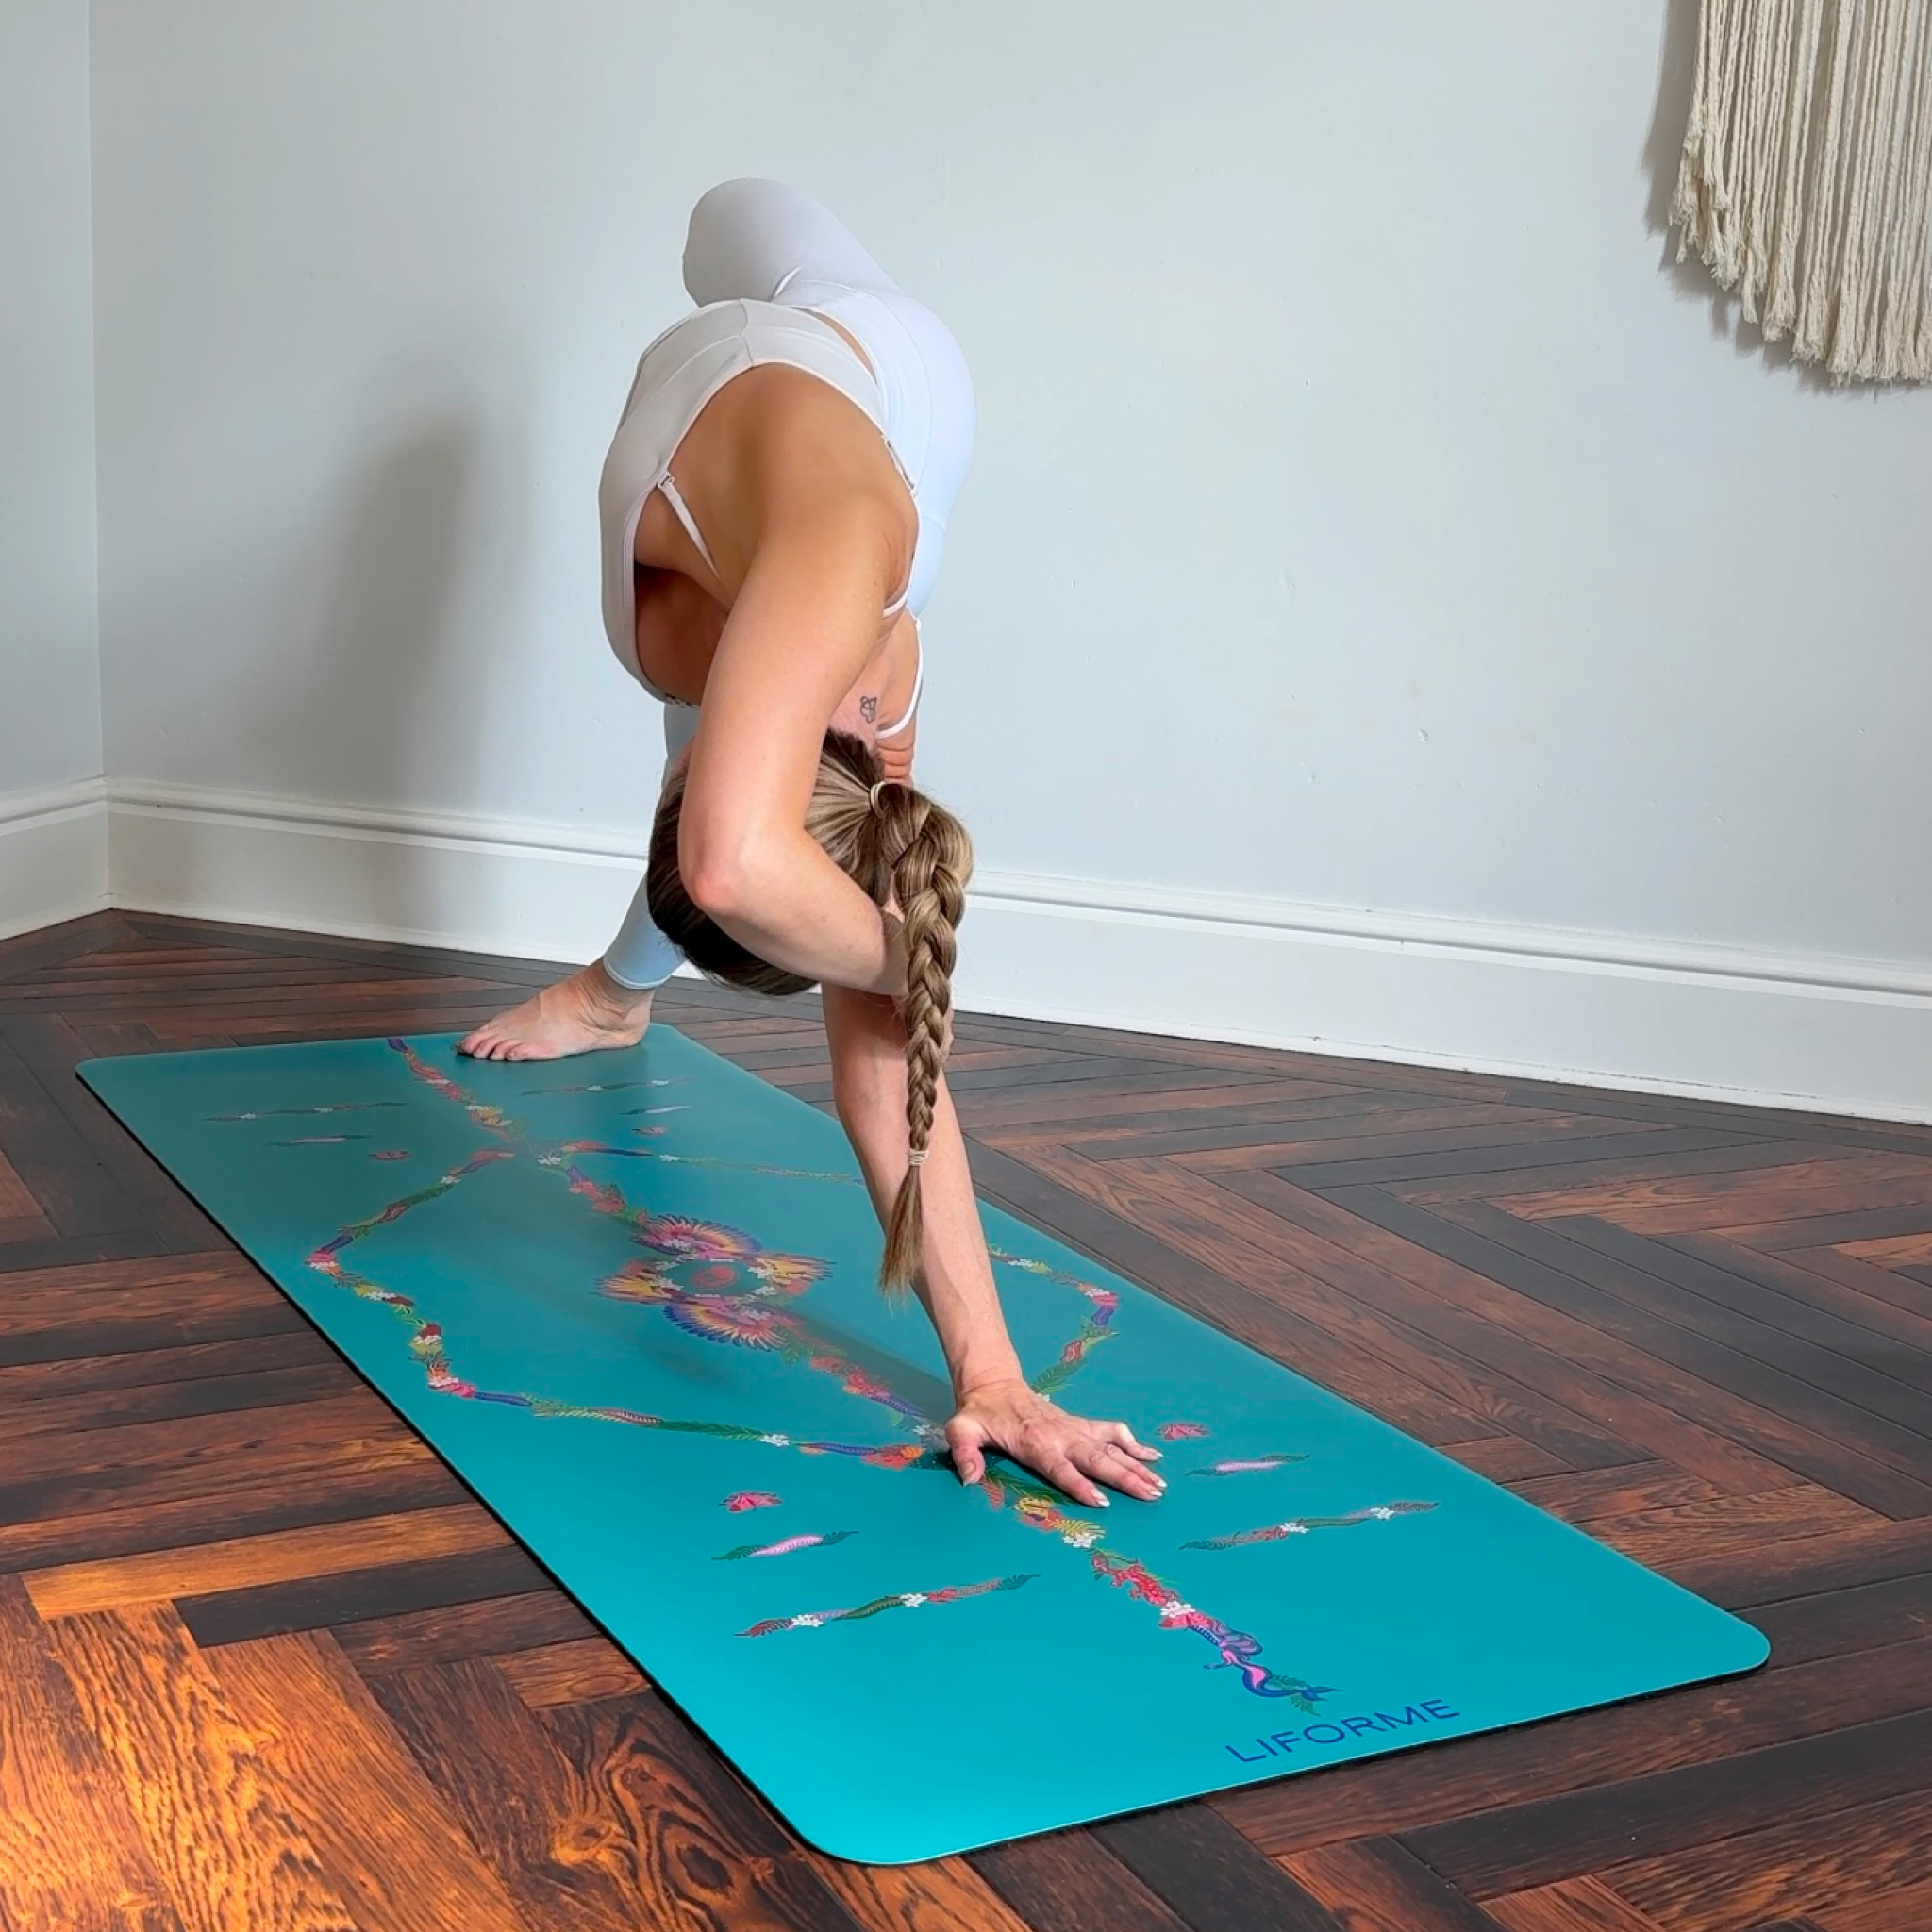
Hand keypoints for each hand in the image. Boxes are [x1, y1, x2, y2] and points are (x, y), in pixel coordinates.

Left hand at [946, 1379, 1164, 1506]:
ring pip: (1110, 1447)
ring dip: (1136, 1465)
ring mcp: (1073, 1429)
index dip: (1080, 1484)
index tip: (1102, 1501)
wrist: (994, 1384)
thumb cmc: (980, 1414)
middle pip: (1097, 1459)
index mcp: (1035, 1442)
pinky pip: (1111, 1432)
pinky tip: (1153, 1456)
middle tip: (1150, 1494)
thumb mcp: (962, 1430)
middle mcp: (1060, 1435)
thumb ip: (965, 1453)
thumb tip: (969, 1480)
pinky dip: (1133, 1443)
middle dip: (1125, 1477)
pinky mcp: (1080, 1424)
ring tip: (1159, 1483)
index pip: (1061, 1468)